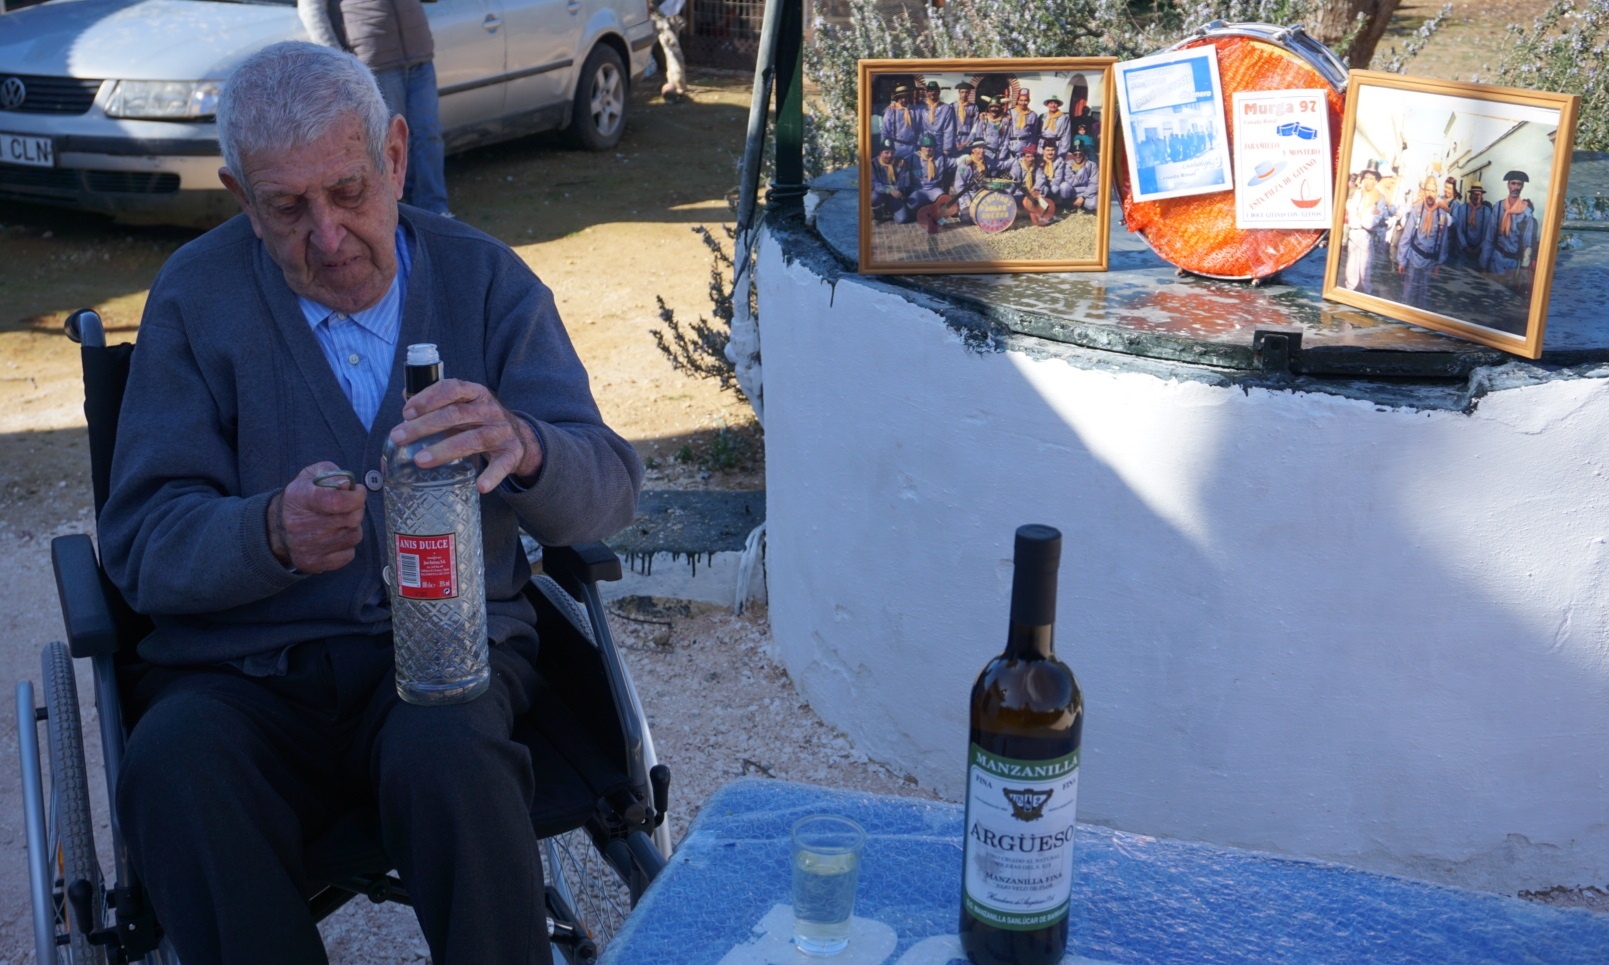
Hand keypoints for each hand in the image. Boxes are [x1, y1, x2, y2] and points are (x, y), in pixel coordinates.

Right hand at [268, 462, 367, 572]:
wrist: (277, 528)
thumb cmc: (302, 497)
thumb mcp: (312, 475)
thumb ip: (333, 473)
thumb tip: (347, 485)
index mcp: (300, 498)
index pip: (335, 501)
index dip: (355, 497)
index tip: (358, 492)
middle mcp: (300, 525)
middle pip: (350, 519)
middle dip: (357, 509)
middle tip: (351, 505)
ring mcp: (306, 547)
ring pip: (353, 536)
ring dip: (352, 527)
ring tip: (340, 521)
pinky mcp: (313, 563)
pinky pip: (348, 554)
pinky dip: (347, 545)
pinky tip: (335, 537)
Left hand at [390, 378, 542, 492]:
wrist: (520, 438)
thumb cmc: (482, 420)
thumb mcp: (464, 405)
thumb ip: (438, 401)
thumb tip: (403, 394)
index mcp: (476, 393)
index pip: (452, 388)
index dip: (428, 398)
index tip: (406, 412)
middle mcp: (490, 410)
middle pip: (455, 415)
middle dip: (424, 426)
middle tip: (398, 437)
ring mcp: (502, 432)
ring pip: (472, 440)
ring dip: (444, 450)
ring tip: (420, 460)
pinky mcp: (511, 454)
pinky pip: (501, 465)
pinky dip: (491, 476)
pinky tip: (480, 485)